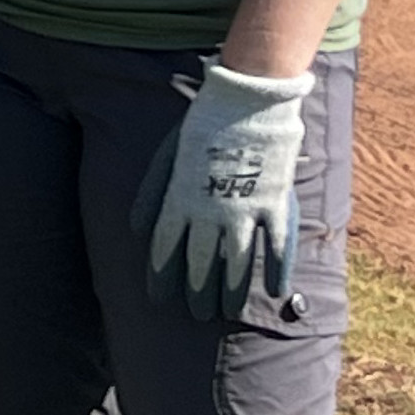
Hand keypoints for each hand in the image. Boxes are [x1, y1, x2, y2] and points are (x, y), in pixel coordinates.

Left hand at [132, 61, 312, 318]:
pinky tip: (274, 293)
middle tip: (195, 314)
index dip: (160, 276)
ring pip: (236, 263)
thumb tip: (135, 230)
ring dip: (231, 291)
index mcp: (178, 200)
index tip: (158, 299)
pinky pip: (278, 246)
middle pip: (199, 263)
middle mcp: (208, 213)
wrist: (246, 101)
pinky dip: (276, 271)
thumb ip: (150, 194)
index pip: (163, 249)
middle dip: (195, 291)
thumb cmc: (201, 126)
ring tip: (226, 313)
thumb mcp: (164, 156)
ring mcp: (244, 211)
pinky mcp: (275, 204)